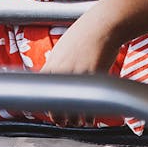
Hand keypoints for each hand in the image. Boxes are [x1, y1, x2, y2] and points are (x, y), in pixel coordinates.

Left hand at [40, 12, 121, 126]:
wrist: (104, 24)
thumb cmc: (85, 34)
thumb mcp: (63, 47)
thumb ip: (55, 63)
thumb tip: (52, 76)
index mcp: (52, 64)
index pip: (43, 94)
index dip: (47, 108)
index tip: (52, 113)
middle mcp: (62, 71)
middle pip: (55, 104)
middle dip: (58, 118)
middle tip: (62, 122)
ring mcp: (78, 74)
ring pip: (72, 108)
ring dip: (74, 120)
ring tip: (77, 122)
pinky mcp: (94, 76)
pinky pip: (89, 103)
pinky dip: (88, 116)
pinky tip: (89, 119)